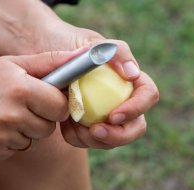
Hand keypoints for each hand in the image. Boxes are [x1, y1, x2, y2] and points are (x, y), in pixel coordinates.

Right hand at [0, 50, 78, 159]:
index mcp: (21, 91)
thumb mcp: (14, 64)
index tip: (46, 100)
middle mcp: (11, 116)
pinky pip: (13, 151)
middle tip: (21, 106)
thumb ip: (50, 62)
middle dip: (40, 119)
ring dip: (23, 131)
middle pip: (47, 128)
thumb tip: (83, 55)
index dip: (55, 105)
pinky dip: (7, 142)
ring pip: (30, 141)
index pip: (60, 108)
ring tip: (2, 115)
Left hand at [38, 23, 158, 148]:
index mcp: (129, 80)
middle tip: (95, 132)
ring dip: (93, 139)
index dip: (136, 109)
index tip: (113, 115)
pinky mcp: (87, 128)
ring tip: (72, 123)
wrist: (46, 60)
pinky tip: (63, 124)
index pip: (148, 96)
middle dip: (119, 136)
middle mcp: (122, 102)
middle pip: (135, 128)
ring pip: (111, 140)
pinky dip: (76, 138)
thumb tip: (133, 75)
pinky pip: (87, 142)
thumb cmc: (71, 46)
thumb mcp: (90, 42)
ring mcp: (105, 118)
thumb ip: (115, 52)